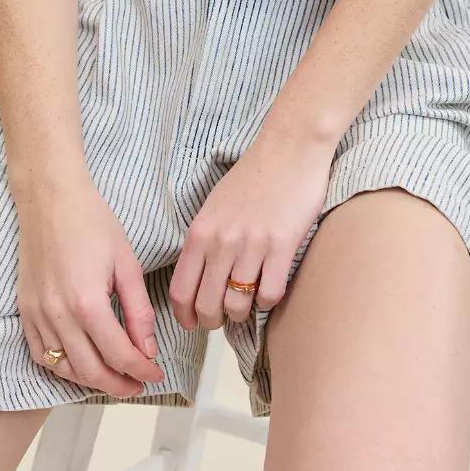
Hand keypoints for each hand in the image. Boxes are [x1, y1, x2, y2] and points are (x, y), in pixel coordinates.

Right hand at [13, 169, 165, 397]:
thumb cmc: (92, 221)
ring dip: (91, 380)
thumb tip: (147, 349)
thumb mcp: (126, 263)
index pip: (119, 355)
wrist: (50, 197)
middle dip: (119, 384)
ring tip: (113, 377)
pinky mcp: (24, 309)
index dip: (141, 370)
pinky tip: (79, 363)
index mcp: (88, 303)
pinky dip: (61, 366)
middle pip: (91, 371)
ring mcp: (37, 314)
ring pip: (64, 368)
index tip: (156, 373)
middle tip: (139, 383)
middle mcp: (58, 316)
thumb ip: (138, 311)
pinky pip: (41, 353)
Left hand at [168, 129, 335, 329]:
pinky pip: (269, 294)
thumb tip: (199, 278)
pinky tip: (269, 288)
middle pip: (206, 305)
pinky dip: (267, 301)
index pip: (180, 290)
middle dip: (213, 321)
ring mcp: (252, 245)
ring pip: (237, 305)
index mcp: (201, 231)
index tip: (193, 323)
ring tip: (247, 303)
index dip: (184, 316)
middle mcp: (221, 241)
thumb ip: (205, 240)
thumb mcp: (215, 206)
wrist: (289, 148)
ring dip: (242, 313)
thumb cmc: (253, 176)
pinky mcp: (282, 246)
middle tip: (223, 318)